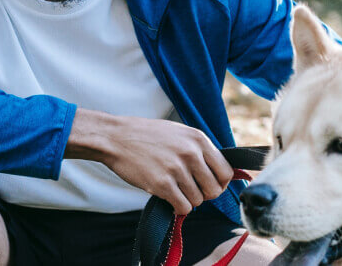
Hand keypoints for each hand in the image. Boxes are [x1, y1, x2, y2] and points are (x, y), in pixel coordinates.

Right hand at [68, 109, 232, 214]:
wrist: (116, 137)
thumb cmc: (147, 136)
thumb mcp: (180, 133)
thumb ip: (199, 149)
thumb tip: (218, 171)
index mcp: (198, 139)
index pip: (226, 171)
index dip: (220, 183)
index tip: (210, 185)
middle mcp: (191, 153)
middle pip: (214, 189)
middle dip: (204, 194)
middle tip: (191, 190)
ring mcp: (176, 169)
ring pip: (198, 200)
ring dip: (188, 201)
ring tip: (176, 192)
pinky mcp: (162, 184)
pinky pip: (183, 207)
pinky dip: (179, 208)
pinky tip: (171, 200)